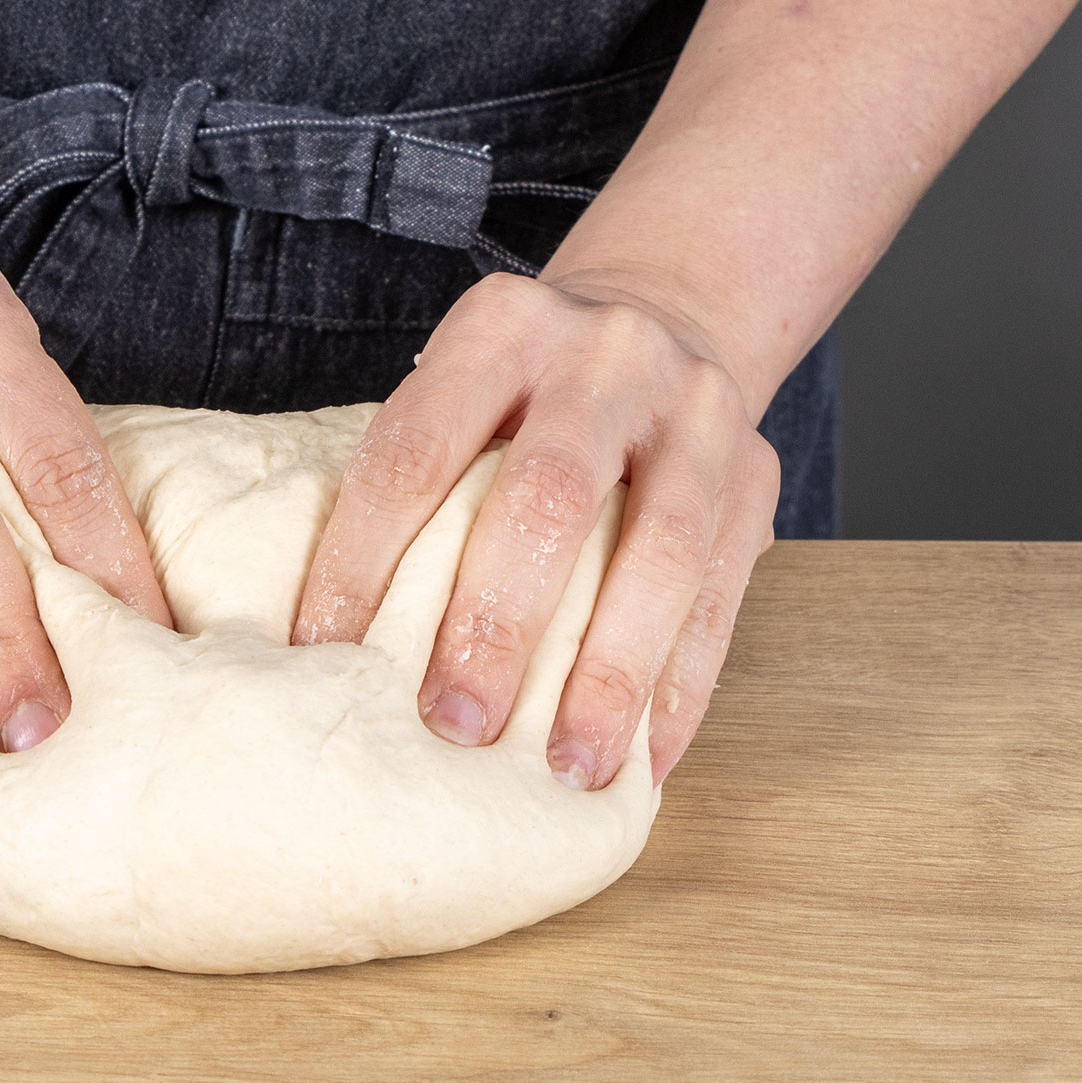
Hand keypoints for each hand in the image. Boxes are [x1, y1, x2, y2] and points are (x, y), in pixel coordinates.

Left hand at [292, 272, 779, 788]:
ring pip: (657, 554)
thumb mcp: (466, 385)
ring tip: (569, 767)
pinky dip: (679, 688)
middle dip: (497, 624)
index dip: (363, 558)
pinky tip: (642, 761)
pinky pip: (720, 596)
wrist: (669, 315)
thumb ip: (418, 479)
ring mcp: (693, 413)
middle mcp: (604, 357)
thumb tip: (329, 639)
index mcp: (500, 328)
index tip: (326, 655)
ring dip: (607, 674)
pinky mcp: (755, 478)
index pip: (416, 451)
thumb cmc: (526, 390)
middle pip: (545, 498)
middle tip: (452, 724)